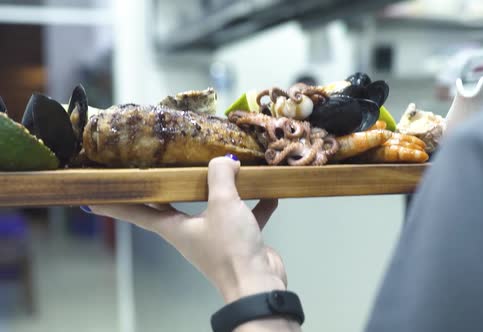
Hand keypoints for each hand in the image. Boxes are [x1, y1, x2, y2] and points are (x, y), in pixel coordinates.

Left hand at [87, 156, 286, 302]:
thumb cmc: (231, 251)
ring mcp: (216, 237)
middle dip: (170, 185)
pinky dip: (255, 204)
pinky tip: (268, 192)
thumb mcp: (222, 204)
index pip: (137, 212)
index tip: (93, 198)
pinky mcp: (239, 241)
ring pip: (214, 207)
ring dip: (222, 190)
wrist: (257, 284)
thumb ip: (220, 176)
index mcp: (175, 228)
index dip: (115, 204)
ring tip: (230, 169)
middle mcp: (191, 233)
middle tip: (162, 164)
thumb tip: (226, 160)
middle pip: (174, 204)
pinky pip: (244, 216)